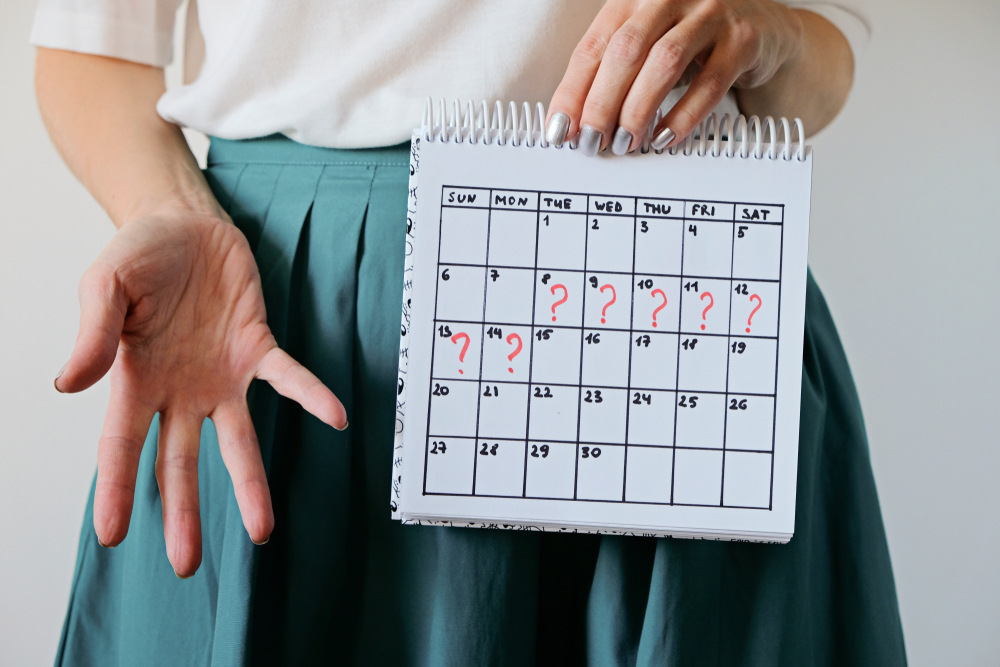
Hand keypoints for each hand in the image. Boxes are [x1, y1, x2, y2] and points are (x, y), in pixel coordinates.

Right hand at [56, 210, 346, 577]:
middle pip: (180, 462)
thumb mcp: (104, 285)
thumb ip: (93, 333)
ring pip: (236, 440)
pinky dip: (311, 396)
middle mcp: (180, 390)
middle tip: (186, 565)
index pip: (121, 444)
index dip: (116, 488)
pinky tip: (336, 418)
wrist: (182, 221)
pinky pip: (288, 377)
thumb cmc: (138, 254)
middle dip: (184, 511)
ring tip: (262, 532)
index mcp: (135, 380)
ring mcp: (221, 375)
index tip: (111, 536)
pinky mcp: (257, 348)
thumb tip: (69, 384)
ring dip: (250, 483)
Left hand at [545, 0, 803, 154]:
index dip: (572, 91)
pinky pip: (709, 83)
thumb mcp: (646, 42)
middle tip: (591, 142)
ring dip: (638, 109)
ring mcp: (709, 12)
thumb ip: (613, 73)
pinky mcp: (742, 38)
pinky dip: (683, 115)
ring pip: (664, 63)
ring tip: (625, 143)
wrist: (764, 26)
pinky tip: (664, 138)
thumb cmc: (692, 39)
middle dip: (602, 104)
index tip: (559, 129)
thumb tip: (575, 123)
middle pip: (624, 52)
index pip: (593, 46)